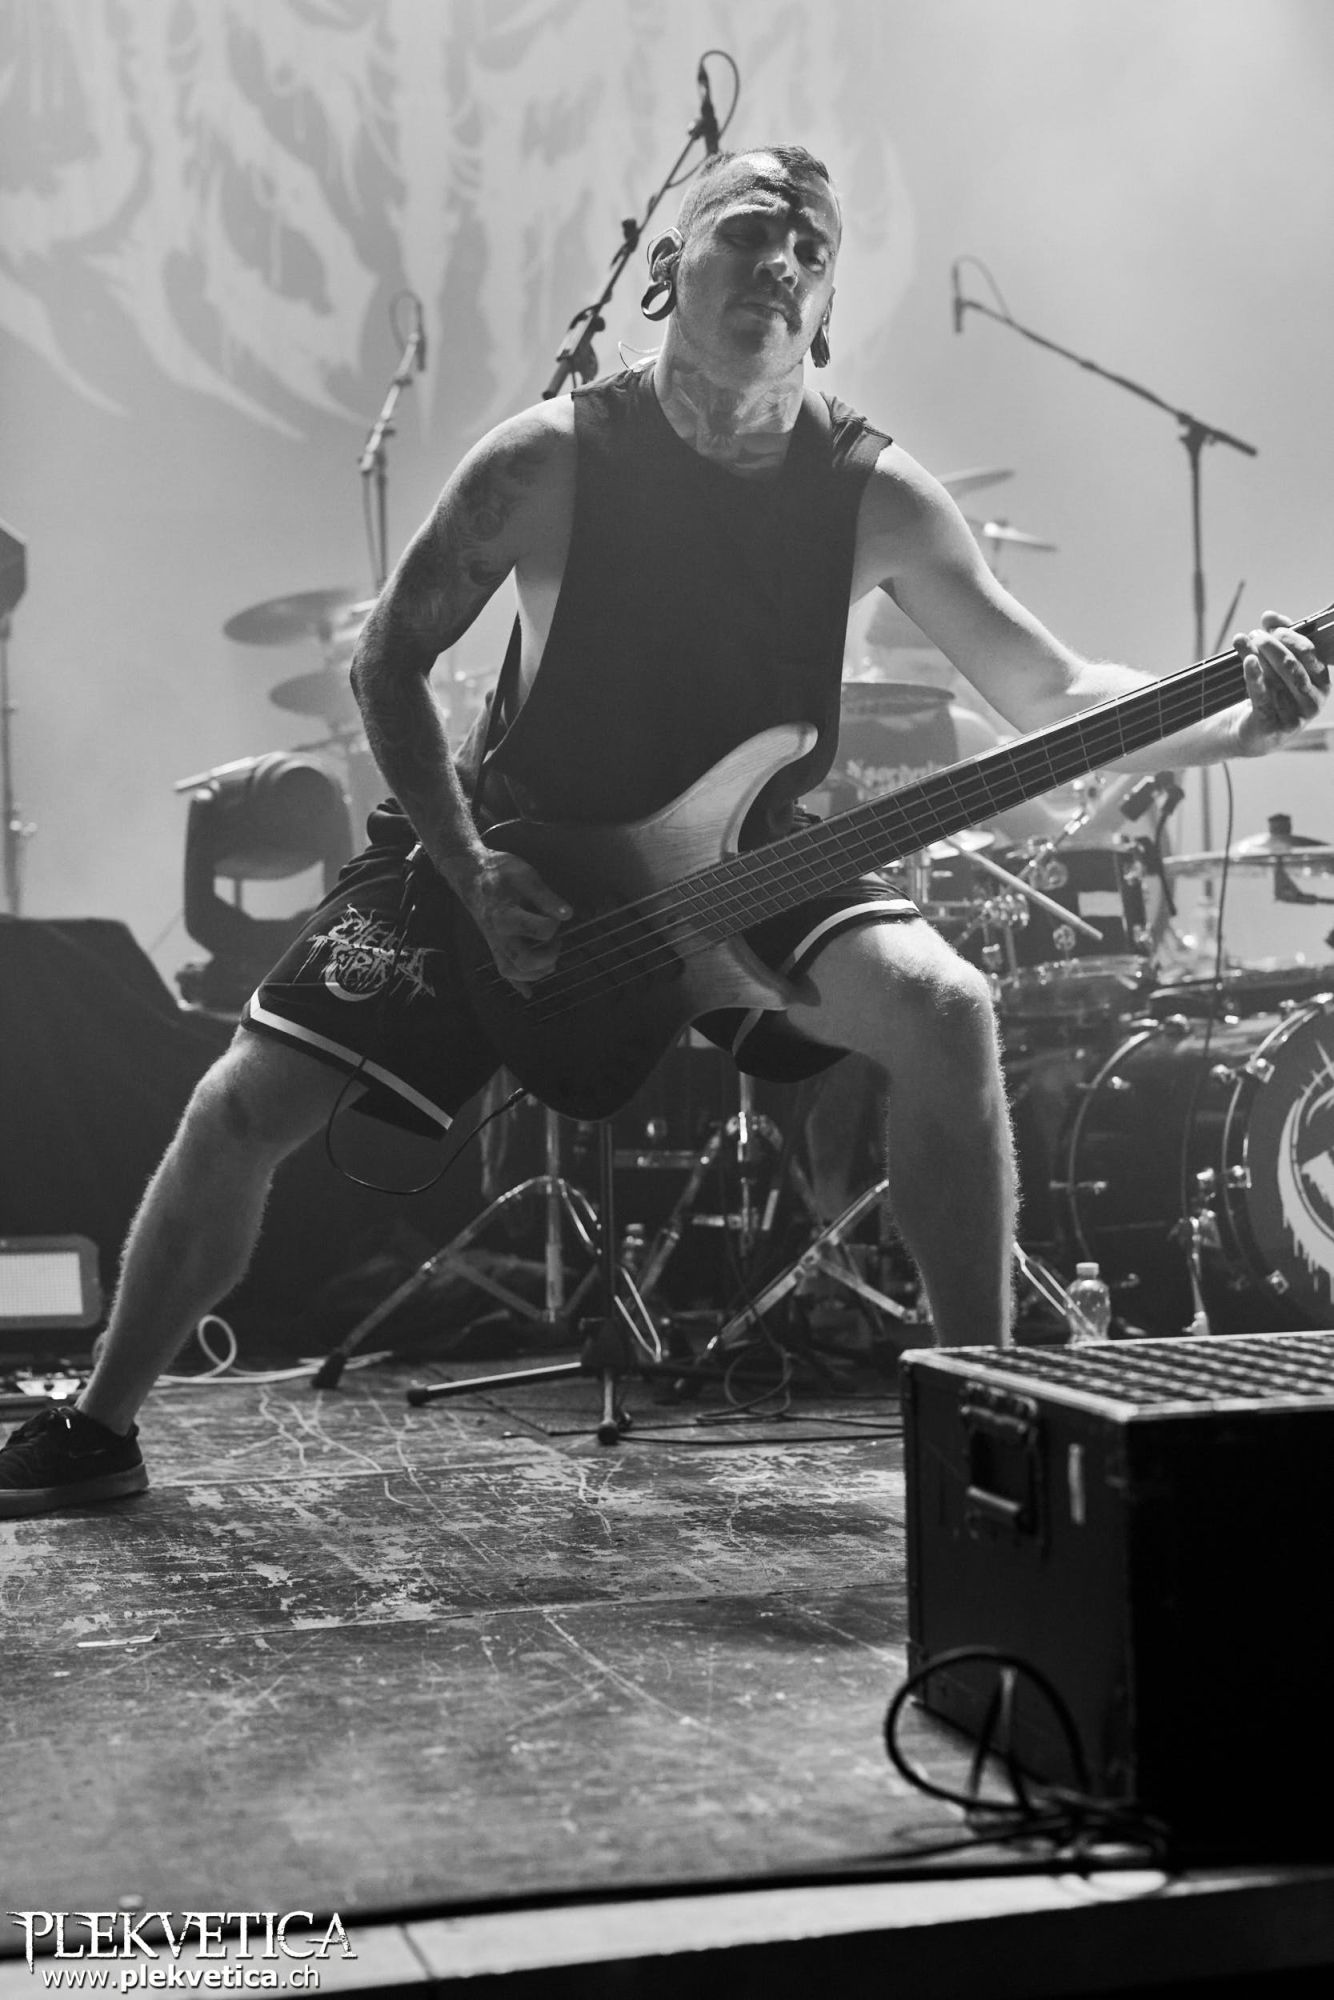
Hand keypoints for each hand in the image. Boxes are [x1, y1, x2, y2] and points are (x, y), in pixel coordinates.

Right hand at [444, 847, 570, 994]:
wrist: (471, 874)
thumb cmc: (500, 872)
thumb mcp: (526, 875)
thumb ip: (546, 896)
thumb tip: (567, 915)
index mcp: (506, 915)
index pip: (541, 931)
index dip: (555, 924)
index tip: (557, 911)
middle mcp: (499, 935)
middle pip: (524, 962)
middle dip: (548, 956)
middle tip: (556, 939)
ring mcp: (495, 943)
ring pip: (513, 972)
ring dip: (537, 971)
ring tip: (550, 953)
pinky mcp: (494, 947)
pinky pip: (503, 971)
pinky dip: (517, 984)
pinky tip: (528, 994)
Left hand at [1232, 609, 1327, 754]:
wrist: (1253, 731)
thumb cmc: (1271, 693)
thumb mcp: (1277, 666)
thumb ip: (1278, 639)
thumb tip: (1270, 616)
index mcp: (1322, 682)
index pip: (1308, 651)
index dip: (1288, 635)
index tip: (1268, 626)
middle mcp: (1313, 700)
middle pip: (1291, 664)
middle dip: (1271, 645)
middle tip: (1255, 634)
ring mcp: (1295, 716)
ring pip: (1276, 678)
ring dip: (1258, 654)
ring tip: (1243, 639)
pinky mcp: (1272, 726)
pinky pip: (1262, 696)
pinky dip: (1254, 675)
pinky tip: (1248, 659)